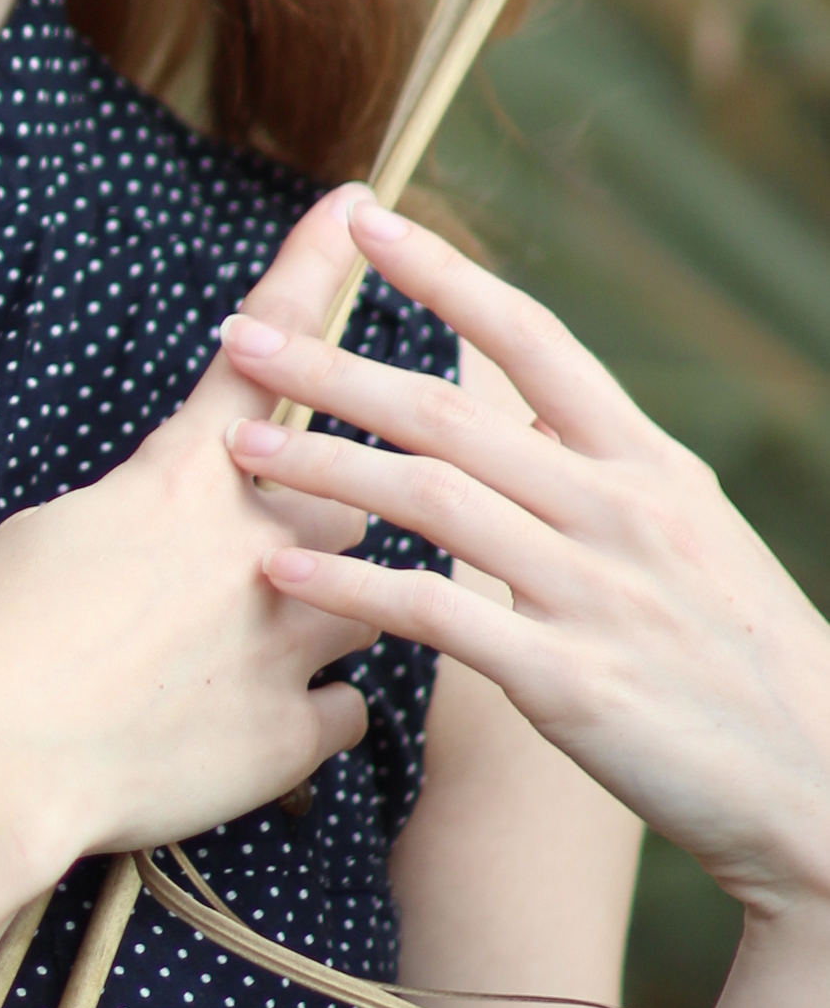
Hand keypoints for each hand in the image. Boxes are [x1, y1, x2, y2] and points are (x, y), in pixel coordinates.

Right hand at [0, 185, 379, 874]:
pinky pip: (345, 712)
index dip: (311, 272)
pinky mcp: (291, 734)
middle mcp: (253, 545)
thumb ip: (133, 517)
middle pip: (343, 499)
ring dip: (331, 610)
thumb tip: (155, 531)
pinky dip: (311, 716)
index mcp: (182, 478)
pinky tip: (253, 730)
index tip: (356, 208)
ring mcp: (284, 639)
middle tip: (253, 563)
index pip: (264, 353)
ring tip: (253, 647)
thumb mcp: (49, 534)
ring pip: (368, 600)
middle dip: (319, 521)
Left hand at [220, 196, 829, 922]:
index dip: (443, 273)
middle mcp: (615, 509)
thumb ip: (602, 460)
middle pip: (447, 412)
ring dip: (321, 465)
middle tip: (237, 337)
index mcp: (645, 461)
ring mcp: (590, 593)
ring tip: (241, 446)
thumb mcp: (690, 527)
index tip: (365, 221)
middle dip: (331, 368)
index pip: (531, 337)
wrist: (820, 787)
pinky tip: (284, 569)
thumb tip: (522, 393)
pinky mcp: (566, 681)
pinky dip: (352, 585)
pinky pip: (435, 615)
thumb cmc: (742, 652)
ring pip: (428, 499)